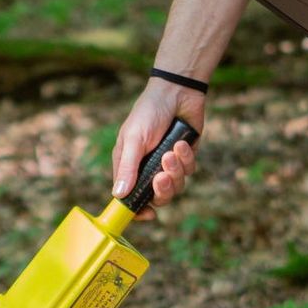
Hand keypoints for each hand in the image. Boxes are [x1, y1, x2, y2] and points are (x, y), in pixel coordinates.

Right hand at [109, 78, 204, 220]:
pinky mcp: (185, 158)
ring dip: (176, 170)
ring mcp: (168, 165)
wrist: (177, 92)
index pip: (130, 197)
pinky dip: (186, 158)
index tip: (147, 214)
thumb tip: (118, 195)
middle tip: (161, 176)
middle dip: (162, 189)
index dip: (138, 210)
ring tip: (173, 150)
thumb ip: (128, 168)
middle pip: (157, 197)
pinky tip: (182, 142)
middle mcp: (147, 169)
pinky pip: (189, 171)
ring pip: (176, 186)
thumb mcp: (134, 139)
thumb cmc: (148, 113)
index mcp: (129, 166)